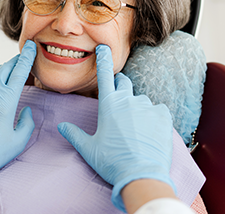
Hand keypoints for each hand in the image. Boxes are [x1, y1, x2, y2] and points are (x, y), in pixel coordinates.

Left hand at [0, 40, 36, 204]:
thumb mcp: (18, 141)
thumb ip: (27, 122)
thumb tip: (26, 110)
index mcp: (7, 100)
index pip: (20, 71)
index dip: (27, 57)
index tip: (31, 46)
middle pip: (5, 68)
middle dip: (15, 61)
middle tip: (21, 58)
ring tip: (5, 72)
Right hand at [58, 44, 175, 211]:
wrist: (142, 176)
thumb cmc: (112, 162)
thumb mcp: (89, 149)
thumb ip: (74, 134)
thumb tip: (61, 126)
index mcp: (109, 105)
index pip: (104, 75)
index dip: (103, 59)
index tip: (103, 48)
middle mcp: (128, 100)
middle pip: (124, 83)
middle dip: (119, 85)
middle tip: (117, 98)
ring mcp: (147, 107)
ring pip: (140, 99)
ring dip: (136, 107)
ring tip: (134, 127)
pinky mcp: (163, 116)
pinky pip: (157, 109)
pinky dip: (152, 115)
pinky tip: (149, 129)